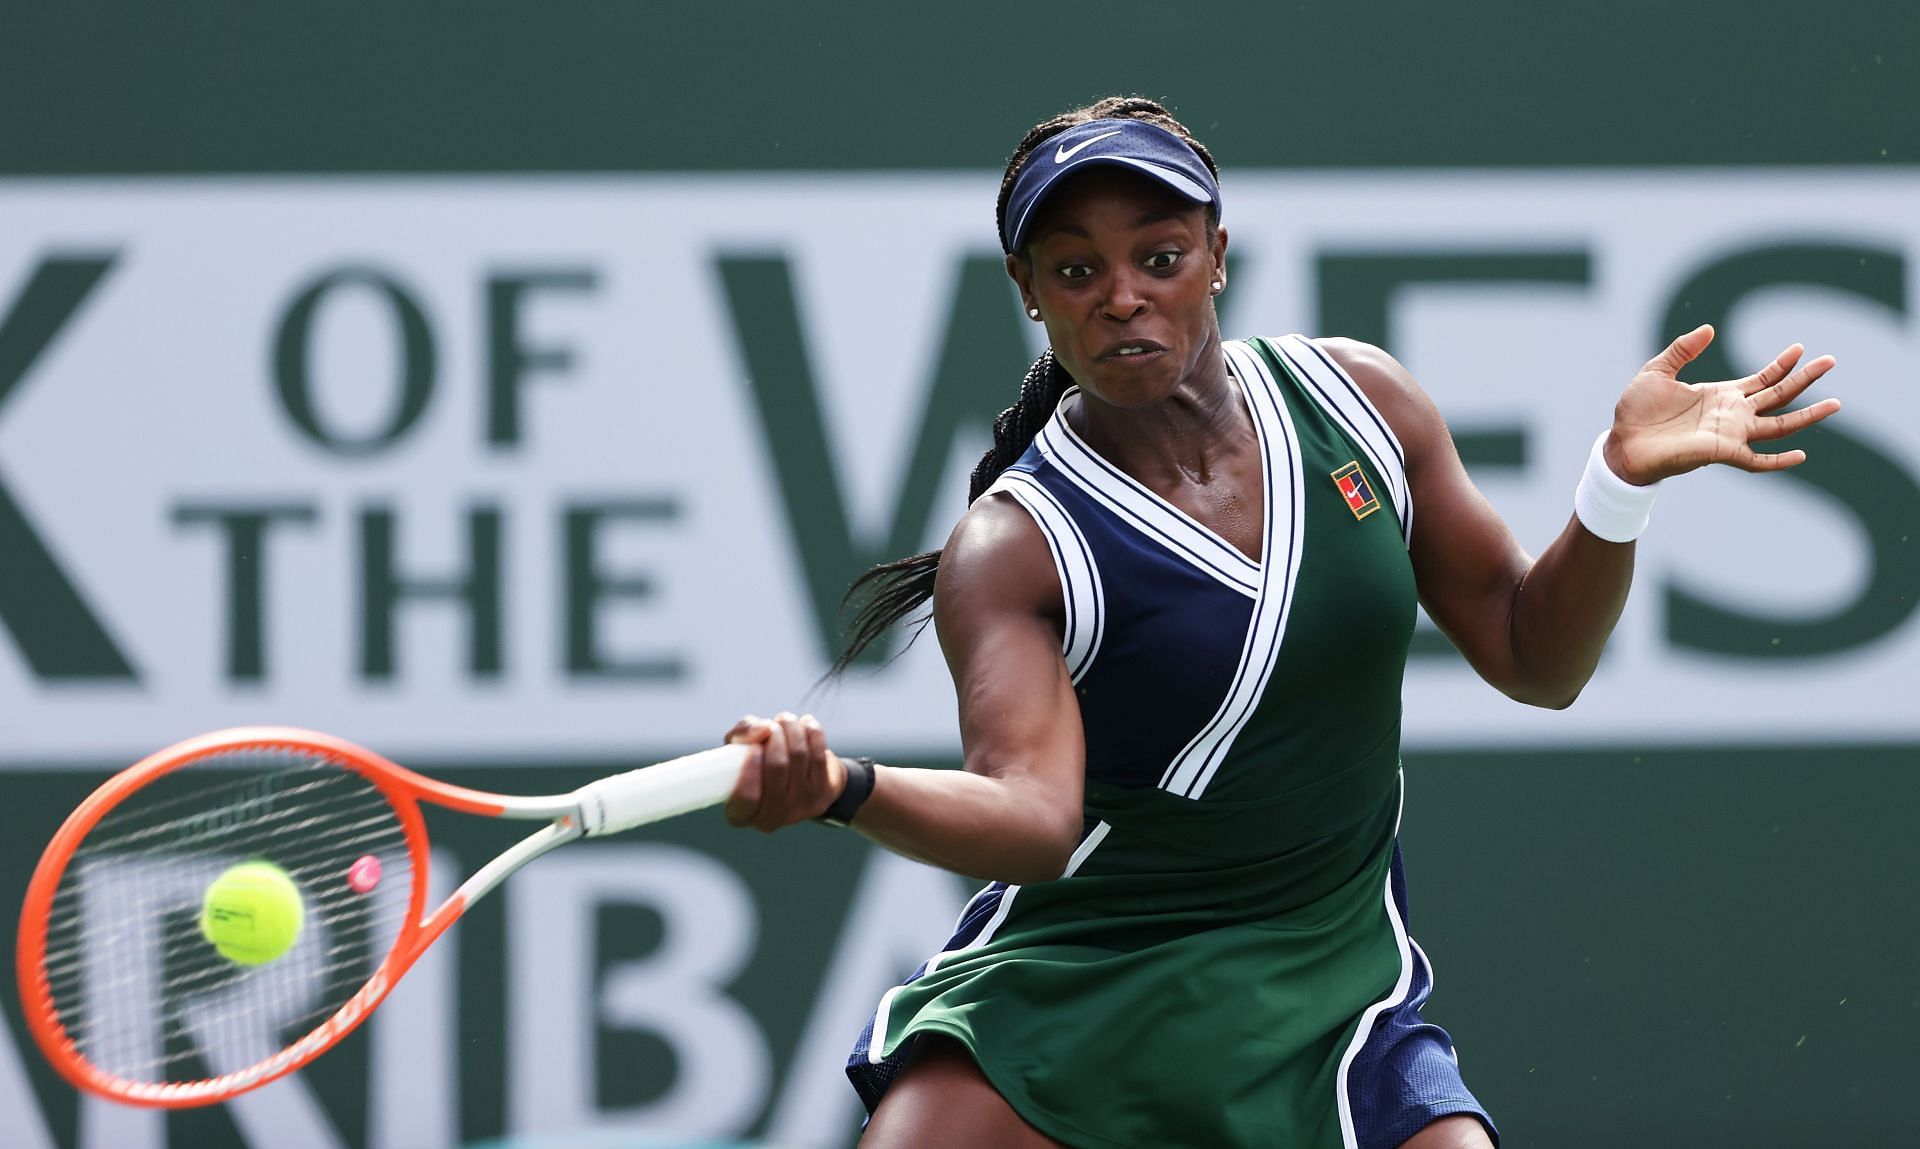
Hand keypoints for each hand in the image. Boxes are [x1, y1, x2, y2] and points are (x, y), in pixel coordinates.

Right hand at [721, 712, 846, 832]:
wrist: (801, 777)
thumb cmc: (760, 762)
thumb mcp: (738, 750)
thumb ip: (740, 736)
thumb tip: (763, 729)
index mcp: (740, 815)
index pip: (745, 797)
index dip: (750, 768)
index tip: (755, 746)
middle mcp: (769, 819)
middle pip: (777, 768)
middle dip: (774, 736)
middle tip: (772, 726)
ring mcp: (798, 810)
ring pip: (798, 756)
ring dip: (792, 729)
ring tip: (786, 720)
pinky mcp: (822, 797)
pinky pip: (818, 755)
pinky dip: (811, 733)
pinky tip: (805, 725)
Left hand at [1607, 324, 1840, 484]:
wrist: (1621, 442)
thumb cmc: (1636, 411)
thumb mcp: (1657, 371)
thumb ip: (1683, 350)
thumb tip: (1710, 328)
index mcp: (1720, 395)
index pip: (1761, 379)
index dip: (1781, 364)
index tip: (1800, 348)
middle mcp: (1732, 414)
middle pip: (1779, 396)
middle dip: (1805, 379)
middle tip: (1831, 361)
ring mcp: (1730, 434)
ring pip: (1778, 425)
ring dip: (1807, 416)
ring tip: (1835, 404)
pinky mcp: (1721, 453)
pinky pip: (1756, 461)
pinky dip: (1778, 461)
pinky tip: (1801, 454)